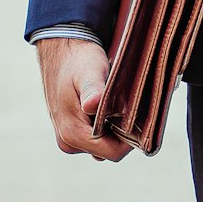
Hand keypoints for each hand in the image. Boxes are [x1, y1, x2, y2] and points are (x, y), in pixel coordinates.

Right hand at [36, 38, 132, 161]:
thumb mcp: (89, 71)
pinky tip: (112, 104)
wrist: (61, 49)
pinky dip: (107, 123)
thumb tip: (92, 105)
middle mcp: (69, 142)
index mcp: (72, 134)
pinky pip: (97, 135)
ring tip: (121, 103)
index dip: (130, 141)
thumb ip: (92, 90)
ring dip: (115, 127)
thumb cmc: (77, 59)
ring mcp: (70, 137)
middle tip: (133, 106)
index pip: (111, 153)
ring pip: (104, 143)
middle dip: (123, 133)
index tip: (141, 118)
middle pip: (109, 150)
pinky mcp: (73, 128)